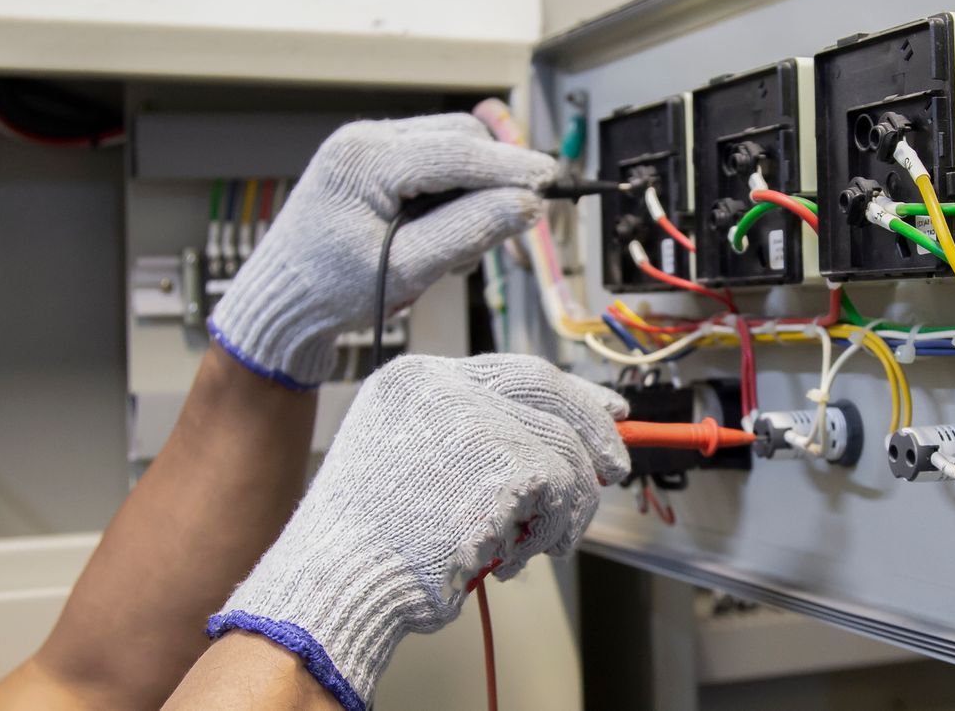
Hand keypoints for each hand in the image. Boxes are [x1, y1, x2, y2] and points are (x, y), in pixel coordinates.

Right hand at [207, 354, 630, 709]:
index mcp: (414, 381)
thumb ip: (475, 444)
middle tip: (615, 467)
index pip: (512, 372)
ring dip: (565, 509)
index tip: (604, 412)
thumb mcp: (411, 467)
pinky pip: (563, 491)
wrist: (339, 580)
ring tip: (537, 544)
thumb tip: (560, 446)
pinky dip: (552, 531)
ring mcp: (473, 418)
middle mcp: (443, 385)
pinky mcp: (503, 459)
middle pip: (548, 392)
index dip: (568, 394)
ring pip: (563, 451)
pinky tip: (513, 558)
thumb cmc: (371, 546)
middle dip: (592, 432)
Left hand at [210, 114, 556, 387]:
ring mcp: (368, 148)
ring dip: (473, 188)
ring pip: (451, 148)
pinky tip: (439, 234)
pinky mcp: (375, 164)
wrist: (283, 301)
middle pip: (459, 138)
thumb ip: (468, 232)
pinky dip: (452, 194)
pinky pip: (433, 163)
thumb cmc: (330, 290)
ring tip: (457, 247)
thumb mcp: (407, 268)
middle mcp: (365, 140)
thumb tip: (527, 205)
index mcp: (363, 158)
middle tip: (513, 224)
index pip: (456, 151)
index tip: (551, 182)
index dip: (510, 166)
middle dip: (493, 177)